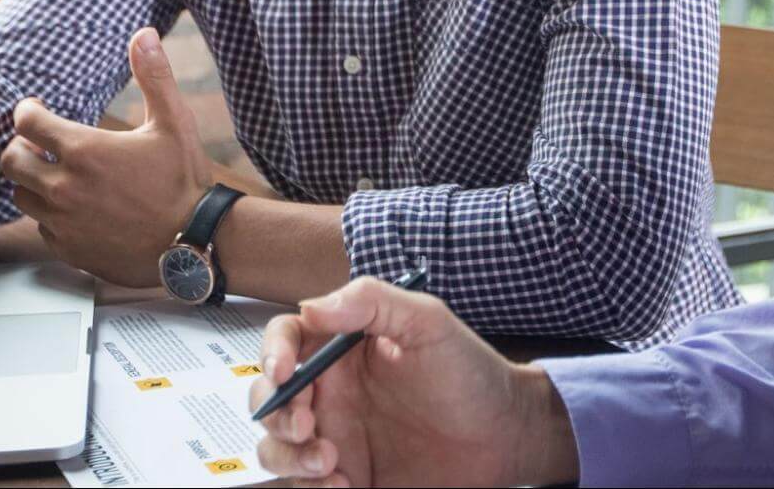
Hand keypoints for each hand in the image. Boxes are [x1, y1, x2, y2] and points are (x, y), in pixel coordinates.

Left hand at [0, 27, 210, 288]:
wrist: (193, 241)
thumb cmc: (183, 180)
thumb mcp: (174, 122)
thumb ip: (154, 76)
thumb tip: (144, 34)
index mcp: (84, 150)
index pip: (27, 123)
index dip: (28, 111)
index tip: (37, 109)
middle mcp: (64, 187)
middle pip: (10, 161)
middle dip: (20, 146)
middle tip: (38, 143)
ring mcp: (63, 221)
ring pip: (20, 196)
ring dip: (31, 181)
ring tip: (54, 174)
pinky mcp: (68, 249)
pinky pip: (40, 227)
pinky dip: (49, 214)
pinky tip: (73, 207)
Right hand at [248, 278, 579, 487]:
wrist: (504, 438)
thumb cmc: (471, 374)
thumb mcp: (428, 323)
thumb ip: (373, 302)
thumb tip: (312, 304)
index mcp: (343, 348)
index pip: (286, 339)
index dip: (273, 353)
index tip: (284, 373)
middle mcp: (331, 392)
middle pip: (269, 399)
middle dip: (276, 415)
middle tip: (309, 427)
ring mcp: (335, 437)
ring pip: (276, 449)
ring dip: (290, 458)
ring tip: (332, 463)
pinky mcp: (346, 478)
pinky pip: (306, 486)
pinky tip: (345, 484)